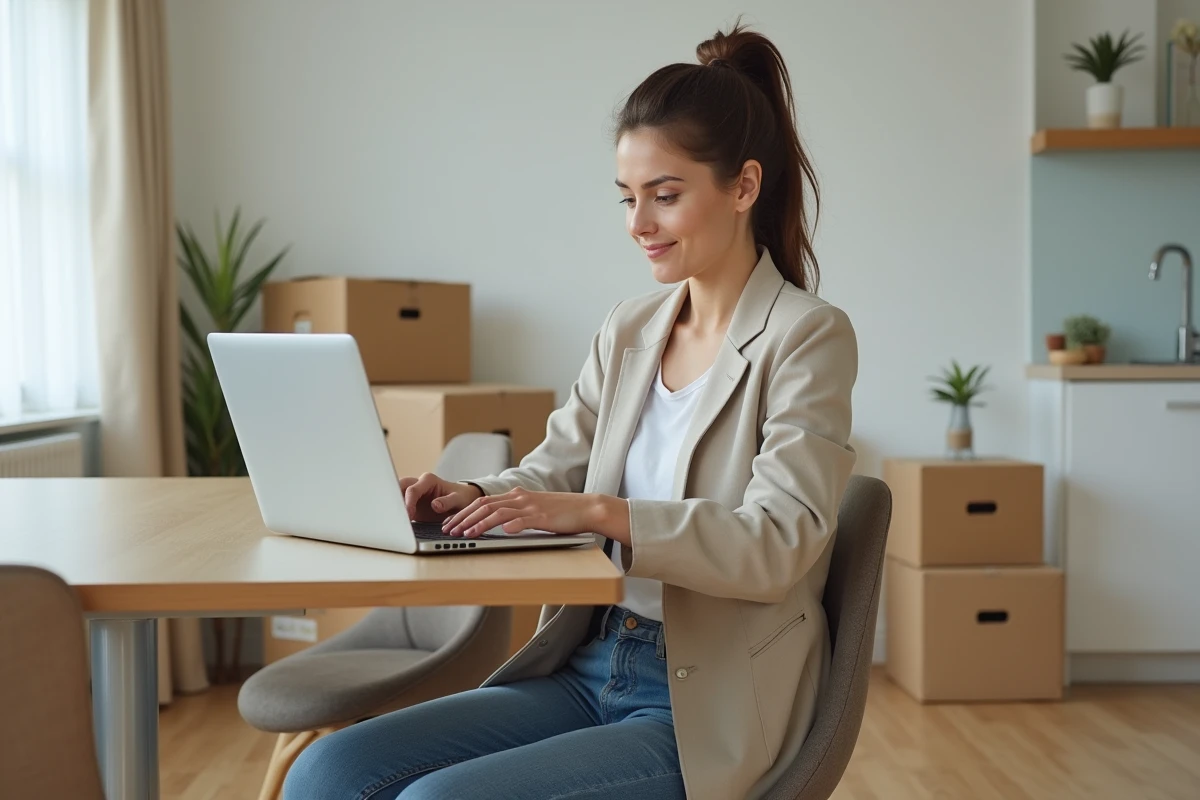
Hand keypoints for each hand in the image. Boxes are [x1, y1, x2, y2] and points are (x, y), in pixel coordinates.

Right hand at [400, 472, 482, 521]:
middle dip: (393, 500)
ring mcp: (413, 494)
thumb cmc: (461, 498)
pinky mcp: (411, 504)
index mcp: (428, 480)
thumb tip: (434, 505)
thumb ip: (447, 502)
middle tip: (393, 516)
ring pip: (396, 495)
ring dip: (393, 506)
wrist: (462, 501)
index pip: (412, 490)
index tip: (408, 515)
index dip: (408, 503)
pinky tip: (396, 524)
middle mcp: (418, 484)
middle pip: (399, 487)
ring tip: (392, 521)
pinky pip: (400, 506)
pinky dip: (397, 513)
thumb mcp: (458, 499)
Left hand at [442, 487, 624, 539]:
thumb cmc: (562, 513)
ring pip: (498, 512)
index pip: (483, 502)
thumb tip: (503, 524)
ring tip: (464, 534)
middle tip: (448, 530)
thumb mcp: (535, 510)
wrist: (587, 507)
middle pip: (484, 505)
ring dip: (478, 524)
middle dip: (463, 518)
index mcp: (516, 496)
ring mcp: (531, 506)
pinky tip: (500, 533)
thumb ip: (518, 514)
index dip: (464, 512)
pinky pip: (522, 520)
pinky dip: (510, 525)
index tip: (451, 523)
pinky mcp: (542, 517)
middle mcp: (520, 498)